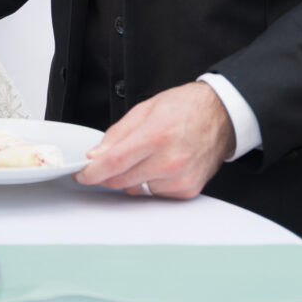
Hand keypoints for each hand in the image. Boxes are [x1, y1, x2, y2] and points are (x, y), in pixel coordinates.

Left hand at [75, 82, 234, 198]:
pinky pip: (155, 194)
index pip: (114, 161)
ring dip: (130, 178)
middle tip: (102, 164)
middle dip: (106, 175)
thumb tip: (96, 154)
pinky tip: (158, 165)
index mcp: (156, 135)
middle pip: (122, 180)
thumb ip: (118, 133)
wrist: (220, 116)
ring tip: (143, 156)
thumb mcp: (145, 109)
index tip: (81, 174)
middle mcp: (169, 161)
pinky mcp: (187, 190)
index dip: (93, 171)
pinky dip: (149, 182)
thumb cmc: (185, 108)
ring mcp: (179, 179)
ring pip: (137, 189)